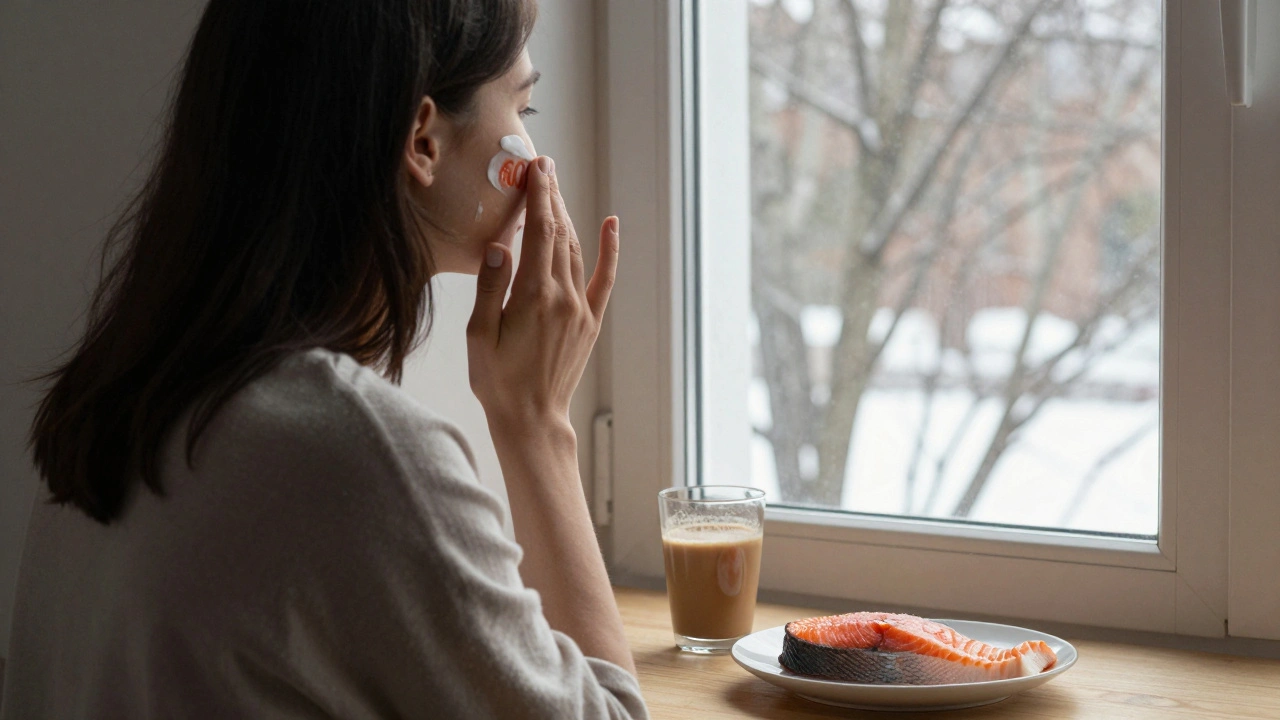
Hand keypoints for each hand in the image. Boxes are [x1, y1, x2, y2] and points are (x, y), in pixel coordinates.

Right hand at [466, 155, 619, 431]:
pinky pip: (603, 278)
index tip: (536, 169)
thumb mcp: (479, 335)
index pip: (538, 232)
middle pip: (559, 233)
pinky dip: (609, 249)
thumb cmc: (498, 381)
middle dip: (551, 197)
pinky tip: (611, 224)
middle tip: (544, 167)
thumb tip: (500, 245)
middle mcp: (562, 296)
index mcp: (532, 296)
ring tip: (556, 189)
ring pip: (577, 249)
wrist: (532, 418)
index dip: (538, 196)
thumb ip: (491, 287)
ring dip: (567, 216)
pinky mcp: (589, 321)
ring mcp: (580, 308)